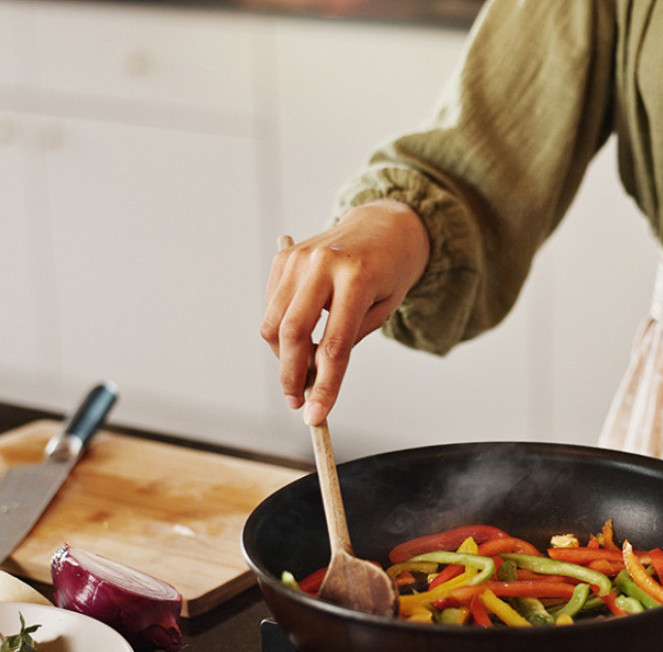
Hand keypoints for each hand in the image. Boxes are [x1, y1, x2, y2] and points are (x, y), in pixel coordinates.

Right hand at [260, 200, 429, 424]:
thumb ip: (348, 340)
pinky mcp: (285, 258)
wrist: (385, 226)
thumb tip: (314, 378)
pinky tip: (299, 339)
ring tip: (302, 372)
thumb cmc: (390, 272)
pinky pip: (272, 306)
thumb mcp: (383, 309)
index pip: (335, 345)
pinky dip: (280, 332)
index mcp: (357, 277)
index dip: (325, 385)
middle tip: (297, 402)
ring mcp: (299, 258)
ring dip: (283, 357)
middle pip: (293, 333)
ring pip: (274, 323)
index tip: (316, 414)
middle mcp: (323, 264)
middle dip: (291, 376)